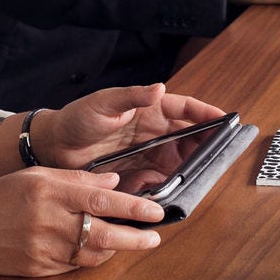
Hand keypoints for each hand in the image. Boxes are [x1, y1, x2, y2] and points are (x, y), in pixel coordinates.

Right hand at [0, 167, 164, 275]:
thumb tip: (114, 180)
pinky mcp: (40, 268)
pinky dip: (91, 257)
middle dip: (134, 236)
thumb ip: (77, 178)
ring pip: (92, 253)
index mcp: (49, 192)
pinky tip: (101, 249)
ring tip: (131, 240)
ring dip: (115, 248)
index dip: (131, 206)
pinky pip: (75, 265)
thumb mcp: (36, 176)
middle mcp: (49, 221)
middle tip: (155, 236)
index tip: (154, 210)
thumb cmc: (0, 197)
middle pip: (102, 232)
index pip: (100, 199)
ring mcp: (45, 249)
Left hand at [38, 84, 225, 169]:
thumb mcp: (104, 103)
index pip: (185, 109)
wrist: (54, 149)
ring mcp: (149, 154)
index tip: (226, 120)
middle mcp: (154, 132)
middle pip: (190, 138)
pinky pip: (162, 183)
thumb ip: (132, 96)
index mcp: (150, 109)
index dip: (207, 114)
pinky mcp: (140, 175)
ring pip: (180, 162)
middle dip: (206, 146)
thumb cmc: (78, 118)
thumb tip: (159, 88)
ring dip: (190, 170)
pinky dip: (169, 187)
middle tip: (218, 155)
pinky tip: (170, 192)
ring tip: (199, 177)